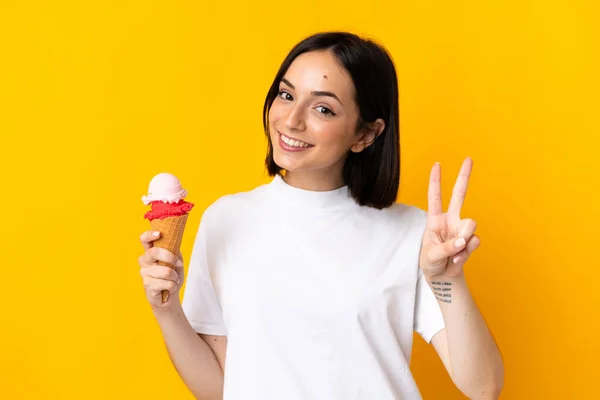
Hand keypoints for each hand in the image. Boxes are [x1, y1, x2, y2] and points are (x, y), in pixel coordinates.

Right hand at [138, 230, 184, 309]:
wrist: (170, 296)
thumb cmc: (172, 277)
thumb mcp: (176, 261)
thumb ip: (174, 251)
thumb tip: (174, 245)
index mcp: (151, 252)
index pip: (144, 239)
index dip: (149, 235)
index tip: (159, 233)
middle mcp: (144, 261)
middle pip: (154, 252)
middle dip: (170, 257)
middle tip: (178, 264)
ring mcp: (144, 273)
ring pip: (165, 271)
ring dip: (175, 277)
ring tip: (174, 280)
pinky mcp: (147, 285)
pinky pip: (166, 283)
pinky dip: (173, 286)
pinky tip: (170, 288)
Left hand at [419, 158, 480, 279]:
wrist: (442, 276)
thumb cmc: (430, 262)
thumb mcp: (431, 255)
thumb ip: (446, 247)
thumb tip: (463, 240)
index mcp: (435, 220)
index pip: (435, 197)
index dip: (435, 182)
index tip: (437, 165)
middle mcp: (450, 220)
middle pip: (459, 195)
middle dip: (464, 177)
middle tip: (468, 159)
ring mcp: (462, 229)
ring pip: (471, 225)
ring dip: (463, 241)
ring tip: (452, 254)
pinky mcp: (471, 240)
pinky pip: (474, 241)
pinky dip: (466, 253)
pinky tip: (457, 259)